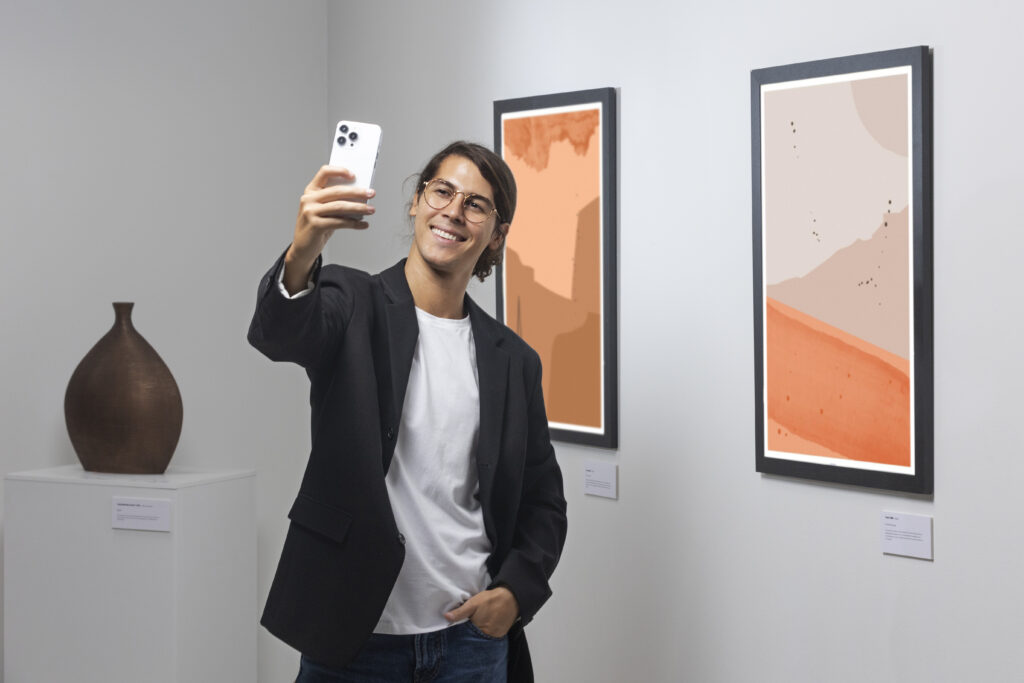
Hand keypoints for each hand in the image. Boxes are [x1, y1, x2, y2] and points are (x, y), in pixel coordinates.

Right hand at [283, 166, 375, 293]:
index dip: (339, 171)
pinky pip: (340, 222)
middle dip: (357, 192)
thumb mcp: (323, 211)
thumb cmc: (316, 227)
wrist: (303, 248)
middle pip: (337, 190)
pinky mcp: (315, 225)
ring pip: (340, 206)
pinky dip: (354, 223)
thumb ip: (336, 201)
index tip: (354, 175)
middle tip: (371, 193)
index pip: (324, 173)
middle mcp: (308, 199)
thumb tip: (360, 197)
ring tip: (371, 210)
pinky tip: (363, 224)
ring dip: (359, 208)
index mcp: (310, 191)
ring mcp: (310, 212)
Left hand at [444, 586, 518, 637]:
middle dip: (468, 635)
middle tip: (467, 627)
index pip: (464, 636)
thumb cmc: (491, 600)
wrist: (511, 598)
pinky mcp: (500, 636)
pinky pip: (490, 639)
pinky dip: (486, 635)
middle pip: (473, 639)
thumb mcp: (473, 603)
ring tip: (475, 627)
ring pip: (482, 640)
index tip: (456, 630)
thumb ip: (460, 612)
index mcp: (477, 628)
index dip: (460, 633)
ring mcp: (494, 637)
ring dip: (477, 635)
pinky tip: (483, 628)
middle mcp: (486, 636)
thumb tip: (446, 617)